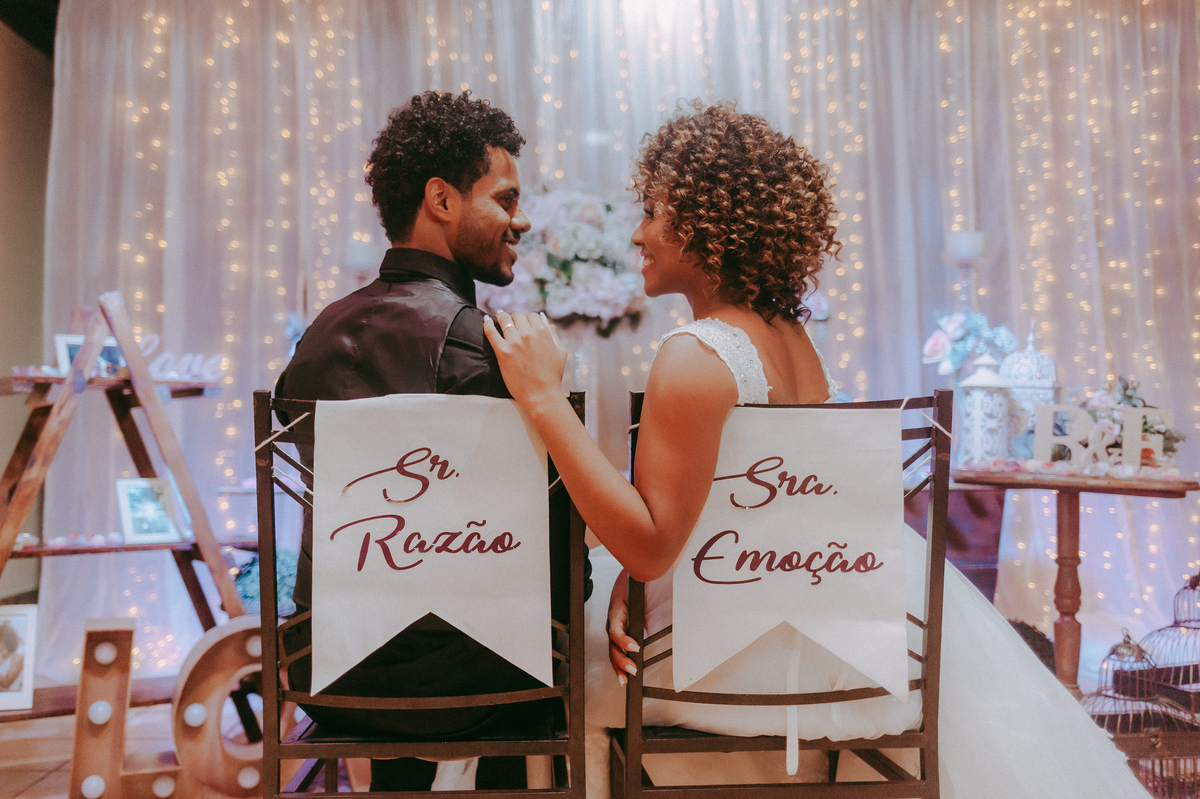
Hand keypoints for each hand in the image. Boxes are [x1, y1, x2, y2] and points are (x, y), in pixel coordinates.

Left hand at [483, 311, 567, 407]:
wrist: (541, 395)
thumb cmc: (552, 376)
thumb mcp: (560, 352)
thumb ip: (552, 334)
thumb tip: (542, 319)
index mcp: (543, 332)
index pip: (531, 316)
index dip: (526, 319)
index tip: (522, 324)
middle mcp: (528, 334)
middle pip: (517, 316)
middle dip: (514, 318)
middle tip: (510, 323)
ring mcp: (515, 342)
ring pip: (504, 320)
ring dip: (501, 318)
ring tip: (498, 318)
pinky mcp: (503, 352)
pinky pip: (491, 332)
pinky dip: (487, 323)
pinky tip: (486, 320)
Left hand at [606, 569, 639, 685]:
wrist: (640, 566)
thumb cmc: (643, 586)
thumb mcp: (647, 611)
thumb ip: (646, 625)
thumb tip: (649, 638)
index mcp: (622, 624)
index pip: (617, 648)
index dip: (619, 664)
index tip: (625, 679)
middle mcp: (615, 621)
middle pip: (612, 648)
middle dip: (619, 665)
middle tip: (627, 679)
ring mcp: (614, 614)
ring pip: (613, 640)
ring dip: (621, 656)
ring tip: (631, 667)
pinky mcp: (616, 606)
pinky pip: (617, 626)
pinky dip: (624, 638)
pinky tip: (632, 647)